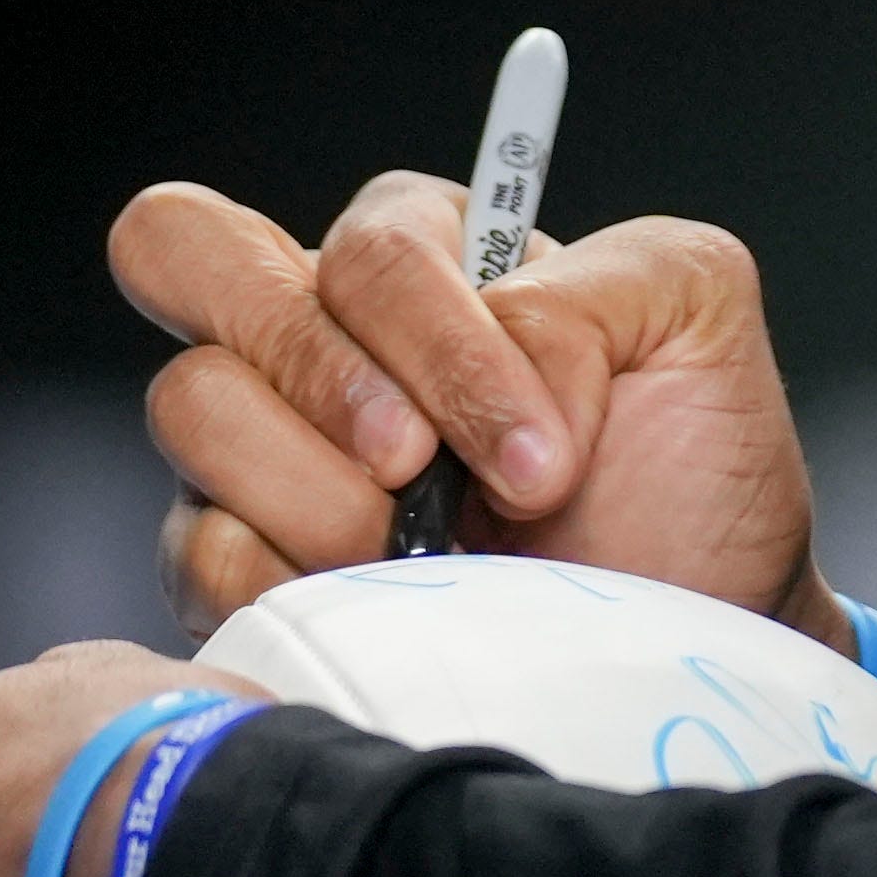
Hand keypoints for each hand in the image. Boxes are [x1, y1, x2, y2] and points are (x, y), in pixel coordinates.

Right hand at [111, 174, 833, 645]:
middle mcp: (311, 338)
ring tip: (430, 562)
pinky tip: (384, 611)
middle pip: (182, 247)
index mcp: (411, 258)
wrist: (686, 637)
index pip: (350, 238)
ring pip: (193, 406)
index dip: (422, 328)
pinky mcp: (235, 567)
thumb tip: (496, 346)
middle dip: (318, 368)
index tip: (536, 451)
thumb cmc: (685, 476)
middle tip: (416, 471)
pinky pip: (198, 551)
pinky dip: (294, 584)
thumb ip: (598, 280)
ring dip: (326, 497)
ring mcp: (255, 451)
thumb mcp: (693, 316)